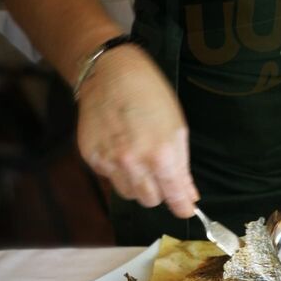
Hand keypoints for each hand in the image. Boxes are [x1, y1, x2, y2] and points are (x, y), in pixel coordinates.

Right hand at [77, 44, 198, 217]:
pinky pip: (110, 179)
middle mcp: (133, 164)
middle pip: (150, 201)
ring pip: (129, 194)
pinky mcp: (92, 158)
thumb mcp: (177, 129)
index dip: (182, 206)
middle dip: (159, 191)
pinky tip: (120, 149)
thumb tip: (189, 196)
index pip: (174, 198)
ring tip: (138, 158)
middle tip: (159, 172)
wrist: (109, 72)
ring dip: (138, 184)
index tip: (185, 208)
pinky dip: (118, 171)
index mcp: (160, 156)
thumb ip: (182, 168)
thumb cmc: (150, 95)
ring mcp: (110, 162)